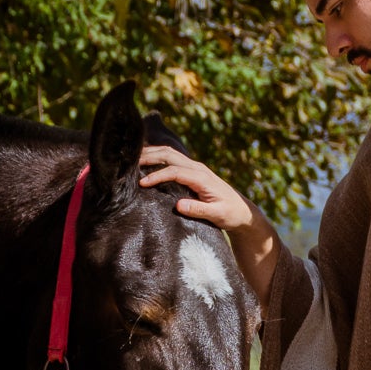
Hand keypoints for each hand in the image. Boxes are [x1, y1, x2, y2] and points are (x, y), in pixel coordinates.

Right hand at [137, 146, 253, 230]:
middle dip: (149, 156)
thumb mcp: (217, 215)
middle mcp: (197, 168)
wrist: (241, 210)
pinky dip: (157, 156)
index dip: (157, 176)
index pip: (175, 171)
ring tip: (132, 158)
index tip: (142, 184)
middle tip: (129, 162)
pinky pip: (172, 158)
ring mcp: (194, 167)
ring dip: (151, 153)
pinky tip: (144, 161)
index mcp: (202, 178)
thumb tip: (178, 206)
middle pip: (169, 155)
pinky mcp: (191, 170)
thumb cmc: (230, 214)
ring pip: (169, 153)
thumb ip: (199, 210)